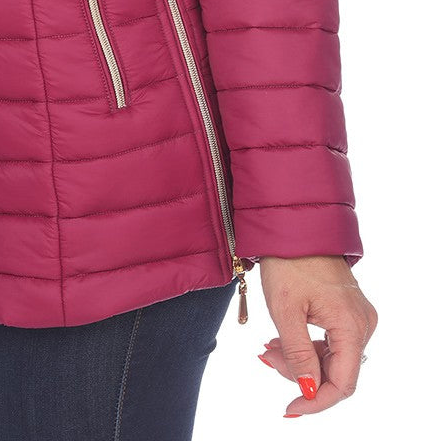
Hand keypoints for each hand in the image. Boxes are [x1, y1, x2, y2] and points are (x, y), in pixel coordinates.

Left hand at [256, 255, 377, 416]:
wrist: (294, 223)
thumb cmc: (288, 261)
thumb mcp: (285, 310)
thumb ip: (298, 353)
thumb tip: (308, 389)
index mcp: (351, 325)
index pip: (343, 383)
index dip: (316, 401)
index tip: (290, 408)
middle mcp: (362, 323)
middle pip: (336, 371)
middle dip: (301, 374)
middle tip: (268, 357)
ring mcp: (357, 316)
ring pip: (332, 357)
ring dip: (301, 360)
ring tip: (270, 348)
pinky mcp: (347, 309)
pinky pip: (331, 341)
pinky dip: (307, 346)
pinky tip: (282, 341)